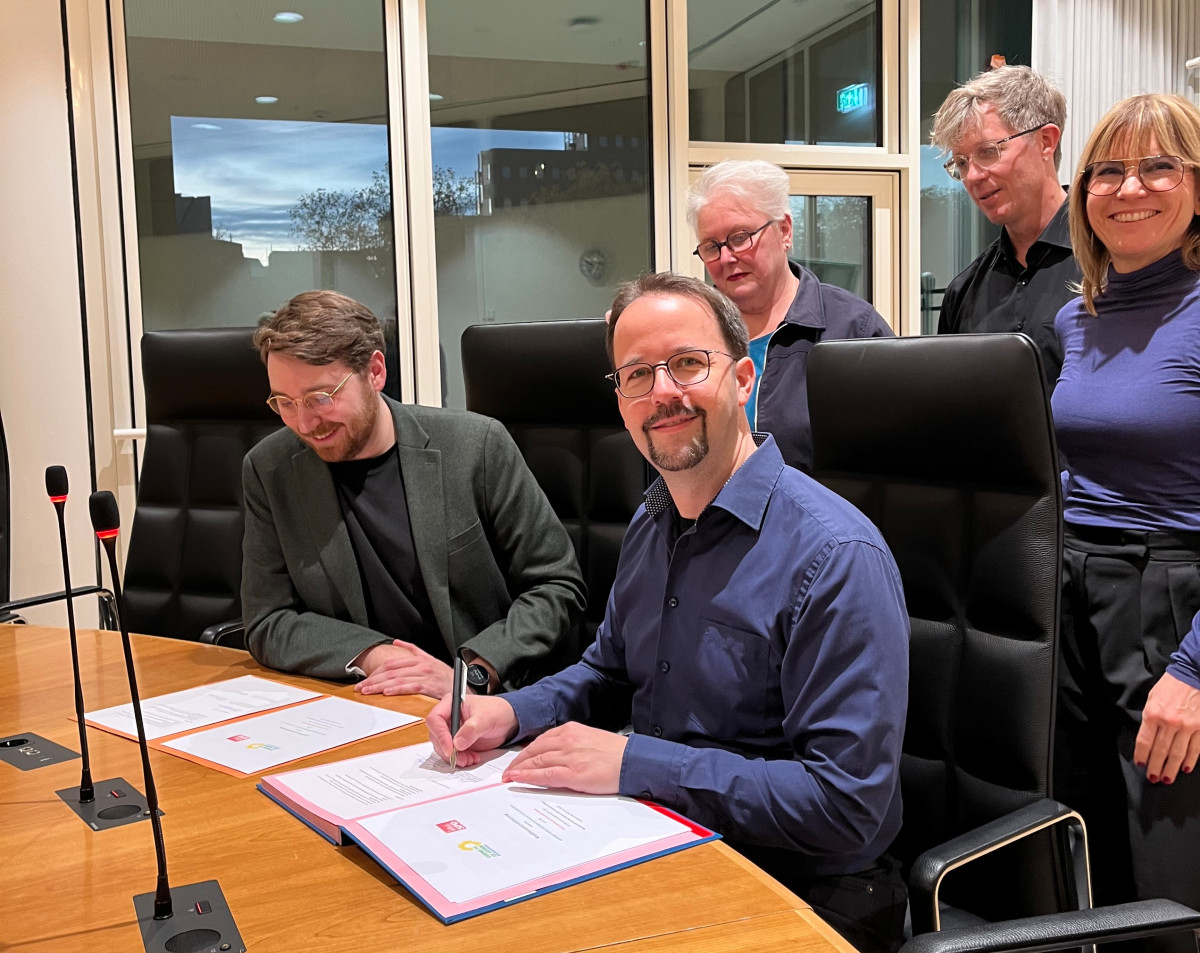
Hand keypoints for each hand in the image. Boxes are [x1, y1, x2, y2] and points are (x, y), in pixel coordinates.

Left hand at [354, 640, 452, 696]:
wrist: (463, 687)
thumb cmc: (445, 677)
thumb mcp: (430, 659)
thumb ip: (412, 650)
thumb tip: (396, 642)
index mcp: (419, 659)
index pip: (391, 664)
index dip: (376, 672)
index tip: (365, 680)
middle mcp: (421, 665)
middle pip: (391, 671)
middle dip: (373, 680)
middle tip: (361, 688)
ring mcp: (425, 675)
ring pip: (397, 679)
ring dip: (380, 686)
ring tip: (368, 692)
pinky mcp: (430, 686)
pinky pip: (410, 687)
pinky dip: (397, 690)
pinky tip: (387, 693)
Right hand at [427, 693, 517, 765]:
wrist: (508, 720)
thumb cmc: (497, 711)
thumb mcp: (486, 718)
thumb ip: (471, 729)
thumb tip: (457, 744)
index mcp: (451, 704)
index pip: (435, 719)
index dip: (439, 734)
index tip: (450, 748)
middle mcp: (448, 717)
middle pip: (436, 735)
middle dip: (447, 749)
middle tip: (460, 758)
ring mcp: (452, 730)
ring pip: (443, 747)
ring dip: (454, 756)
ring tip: (469, 759)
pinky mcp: (458, 742)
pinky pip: (452, 753)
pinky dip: (460, 759)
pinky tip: (472, 758)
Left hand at [502, 722, 626, 793]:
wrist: (633, 761)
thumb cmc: (615, 754)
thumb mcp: (590, 741)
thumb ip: (572, 745)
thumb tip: (556, 755)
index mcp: (571, 730)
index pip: (541, 740)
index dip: (526, 752)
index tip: (517, 760)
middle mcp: (567, 740)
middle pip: (534, 750)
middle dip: (518, 761)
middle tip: (507, 770)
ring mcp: (569, 756)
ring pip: (536, 761)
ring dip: (519, 769)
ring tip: (508, 777)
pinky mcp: (573, 773)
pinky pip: (544, 774)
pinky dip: (528, 777)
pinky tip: (519, 779)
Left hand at [1134, 671, 1199, 783]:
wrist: (1193, 675)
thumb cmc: (1170, 686)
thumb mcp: (1153, 698)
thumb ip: (1150, 718)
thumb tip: (1148, 738)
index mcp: (1153, 714)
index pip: (1144, 741)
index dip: (1142, 755)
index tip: (1140, 764)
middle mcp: (1169, 722)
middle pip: (1160, 751)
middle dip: (1156, 767)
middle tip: (1153, 778)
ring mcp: (1187, 727)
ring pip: (1178, 753)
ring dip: (1172, 768)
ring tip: (1167, 779)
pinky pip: (1195, 749)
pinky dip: (1189, 760)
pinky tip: (1185, 768)